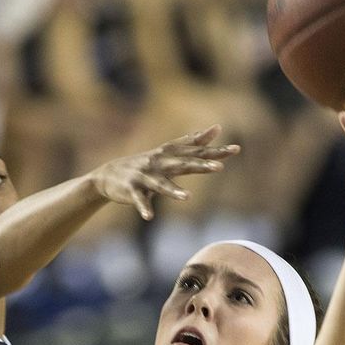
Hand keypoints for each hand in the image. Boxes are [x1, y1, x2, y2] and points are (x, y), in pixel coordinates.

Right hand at [89, 126, 240, 220]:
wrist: (109, 175)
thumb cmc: (146, 165)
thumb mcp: (169, 152)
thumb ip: (193, 142)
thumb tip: (217, 128)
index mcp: (170, 155)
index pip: (196, 152)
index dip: (215, 151)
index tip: (236, 149)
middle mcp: (159, 162)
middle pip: (183, 164)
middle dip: (200, 166)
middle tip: (220, 168)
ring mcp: (144, 176)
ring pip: (161, 184)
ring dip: (173, 191)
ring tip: (186, 197)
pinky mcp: (131, 190)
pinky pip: (139, 200)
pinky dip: (144, 208)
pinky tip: (149, 216)